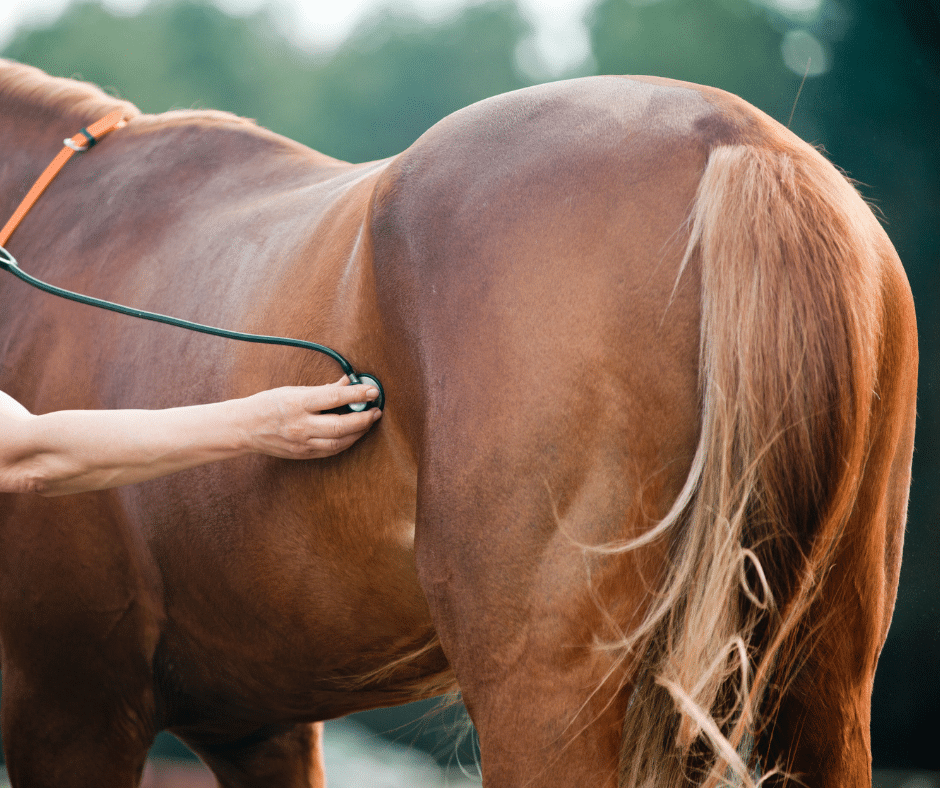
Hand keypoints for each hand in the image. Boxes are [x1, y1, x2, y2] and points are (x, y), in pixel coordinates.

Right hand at [238, 378, 381, 459]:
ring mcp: (302, 443)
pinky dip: (346, 442)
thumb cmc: (268, 404)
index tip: (373, 390)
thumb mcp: (293, 390)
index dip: (357, 394)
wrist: (243, 428)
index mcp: (297, 403)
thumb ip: (323, 389)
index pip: (334, 398)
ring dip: (359, 432)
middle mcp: (300, 425)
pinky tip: (354, 434)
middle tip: (376, 410)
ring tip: (369, 421)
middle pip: (341, 426)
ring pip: (339, 443)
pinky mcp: (303, 455)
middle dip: (364, 419)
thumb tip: (348, 382)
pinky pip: (330, 451)